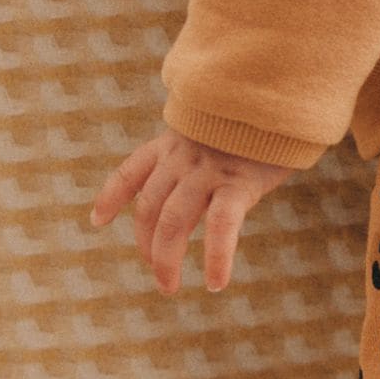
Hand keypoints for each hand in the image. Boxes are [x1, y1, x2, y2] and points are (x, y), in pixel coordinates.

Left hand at [89, 127, 299, 291]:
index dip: (111, 197)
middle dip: (147, 247)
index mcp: (173, 141)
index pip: (131, 171)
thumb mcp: (218, 125)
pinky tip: (217, 283)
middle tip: (161, 276)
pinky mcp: (239, 183)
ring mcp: (208, 170)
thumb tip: (207, 169)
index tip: (97, 220)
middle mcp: (183, 157)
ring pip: (173, 222)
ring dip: (166, 260)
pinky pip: (221, 227)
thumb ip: (204, 147)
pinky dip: (217, 257)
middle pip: (149, 208)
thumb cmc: (258, 115)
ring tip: (169, 287)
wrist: (282, 91)